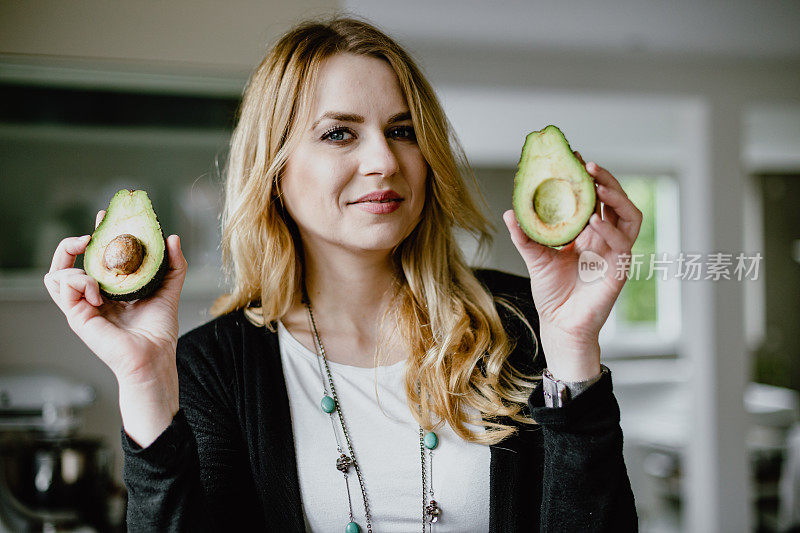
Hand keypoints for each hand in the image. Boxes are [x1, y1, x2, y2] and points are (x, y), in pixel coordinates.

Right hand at [43, 210, 187, 445]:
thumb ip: (174, 264)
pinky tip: (96, 288)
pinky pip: (62, 288)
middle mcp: (93, 295)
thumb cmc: (159, 331)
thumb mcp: (169, 289)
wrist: (154, 357)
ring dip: (69, 259)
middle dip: (72, 242)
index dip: (95, 235)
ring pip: (55, 273)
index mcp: (110, 288)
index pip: (93, 256)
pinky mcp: (77, 316)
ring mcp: (83, 305)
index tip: (105, 217)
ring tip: (90, 261)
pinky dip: (77, 280)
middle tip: (90, 234)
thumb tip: (172, 238)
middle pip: (67, 262)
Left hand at [503, 153, 642, 380]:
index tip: (573, 157)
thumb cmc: (552, 292)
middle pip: (616, 200)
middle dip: (606, 180)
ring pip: (629, 216)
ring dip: (616, 198)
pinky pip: (622, 244)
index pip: (594, 197)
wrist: (559, 324)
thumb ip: (525, 236)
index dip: (587, 177)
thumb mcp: (535, 258)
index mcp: (589, 232)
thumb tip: (509, 212)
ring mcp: (615, 252)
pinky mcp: (620, 269)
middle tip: (588, 166)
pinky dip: (609, 230)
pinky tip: (592, 221)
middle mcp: (606, 238)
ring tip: (596, 187)